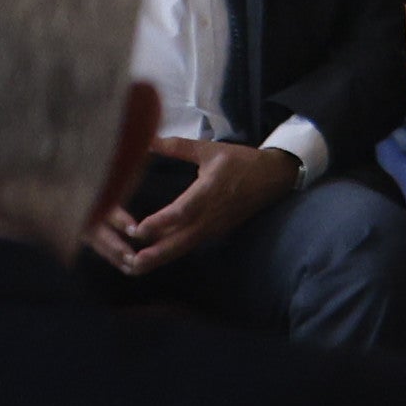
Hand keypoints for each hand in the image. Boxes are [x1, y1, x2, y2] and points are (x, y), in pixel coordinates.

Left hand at [95, 138, 302, 275]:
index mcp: (210, 191)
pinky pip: (192, 244)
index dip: (160, 222)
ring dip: (162, 257)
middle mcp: (212, 214)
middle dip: (156, 253)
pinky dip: (173, 252)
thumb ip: (177, 146)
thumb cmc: (240, 161)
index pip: (182, 212)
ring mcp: (216, 226)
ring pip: (186, 246)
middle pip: (182, 239)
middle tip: (131, 263)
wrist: (274, 177)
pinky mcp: (217, 231)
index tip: (137, 230)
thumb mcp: (208, 149)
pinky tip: (155, 257)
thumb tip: (148, 138)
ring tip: (136, 267)